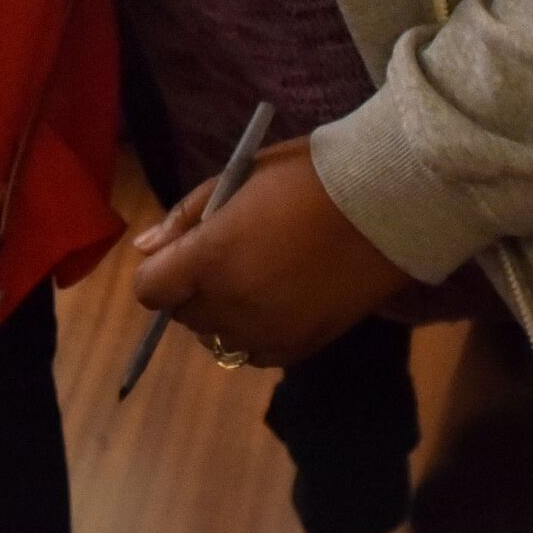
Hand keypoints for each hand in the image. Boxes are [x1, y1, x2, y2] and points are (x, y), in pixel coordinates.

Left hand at [126, 138, 413, 365]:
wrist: (387, 203)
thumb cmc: (308, 177)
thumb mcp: (239, 178)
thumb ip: (186, 216)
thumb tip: (145, 248)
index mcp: (210, 259)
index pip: (149, 289)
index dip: (159, 271)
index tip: (184, 252)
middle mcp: (232, 305)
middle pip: (184, 315)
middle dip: (193, 289)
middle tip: (228, 256)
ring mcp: (266, 332)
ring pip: (217, 338)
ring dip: (224, 314)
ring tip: (258, 277)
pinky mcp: (300, 348)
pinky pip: (255, 354)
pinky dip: (255, 333)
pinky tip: (280, 300)